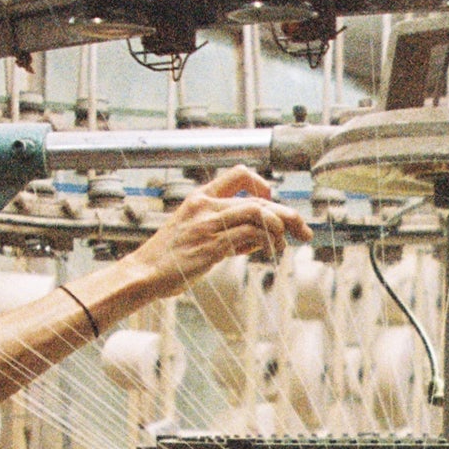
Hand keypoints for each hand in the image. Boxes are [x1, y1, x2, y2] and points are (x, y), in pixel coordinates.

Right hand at [121, 166, 312, 299]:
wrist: (143, 274)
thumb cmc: (170, 259)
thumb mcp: (198, 236)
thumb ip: (229, 233)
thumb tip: (262, 239)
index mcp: (200, 198)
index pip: (239, 174)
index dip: (263, 184)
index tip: (275, 201)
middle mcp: (205, 205)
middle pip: (259, 198)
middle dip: (288, 214)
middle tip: (304, 230)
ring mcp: (208, 223)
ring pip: (259, 212)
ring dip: (281, 227)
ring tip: (286, 243)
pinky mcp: (212, 244)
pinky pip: (251, 234)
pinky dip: (268, 241)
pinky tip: (271, 251)